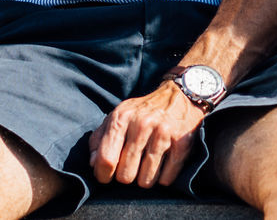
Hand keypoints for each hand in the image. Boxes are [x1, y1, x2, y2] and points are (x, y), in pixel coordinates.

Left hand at [90, 83, 205, 187]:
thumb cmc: (142, 112)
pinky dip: (163, 178)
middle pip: (125, 175)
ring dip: (145, 179)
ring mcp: (163, 133)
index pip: (106, 159)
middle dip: (127, 176)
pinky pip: (167, 178)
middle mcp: (142, 124)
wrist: (178, 96)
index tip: (107, 176)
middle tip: (132, 167)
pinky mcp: (182, 142)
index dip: (103, 175)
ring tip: (147, 166)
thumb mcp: (117, 117)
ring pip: (146, 180)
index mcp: (121, 118)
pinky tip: (163, 166)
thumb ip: (99, 139)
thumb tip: (93, 164)